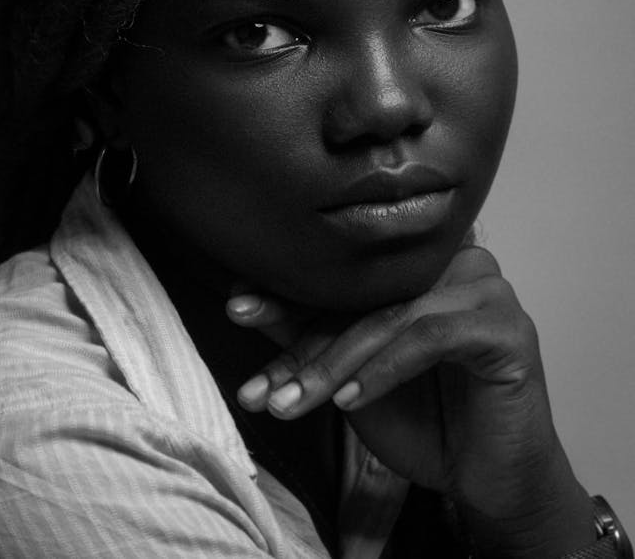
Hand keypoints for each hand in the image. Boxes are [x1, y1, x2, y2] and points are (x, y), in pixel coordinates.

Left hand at [227, 247, 593, 558]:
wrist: (488, 479)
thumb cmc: (421, 418)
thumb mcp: (349, 373)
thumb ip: (307, 333)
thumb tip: (241, 299)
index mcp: (417, 261)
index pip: (343, 276)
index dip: (287, 294)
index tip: (235, 309)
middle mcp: (452, 261)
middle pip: (363, 295)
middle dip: (303, 344)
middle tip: (258, 385)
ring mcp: (484, 288)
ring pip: (390, 316)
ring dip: (334, 364)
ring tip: (290, 404)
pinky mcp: (506, 326)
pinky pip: (431, 336)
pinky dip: (384, 368)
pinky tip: (350, 401)